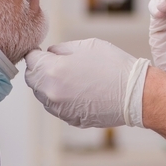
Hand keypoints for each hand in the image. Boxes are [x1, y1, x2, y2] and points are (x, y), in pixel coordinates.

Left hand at [24, 39, 149, 128]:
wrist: (135, 94)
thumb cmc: (113, 65)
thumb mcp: (86, 46)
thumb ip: (61, 49)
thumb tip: (50, 54)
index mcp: (52, 71)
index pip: (30, 60)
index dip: (37, 53)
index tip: (44, 52)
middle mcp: (51, 93)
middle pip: (33, 80)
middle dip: (41, 70)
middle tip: (58, 64)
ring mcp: (60, 110)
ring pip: (44, 95)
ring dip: (51, 85)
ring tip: (73, 78)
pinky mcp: (70, 119)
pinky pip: (58, 106)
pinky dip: (63, 98)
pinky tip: (81, 91)